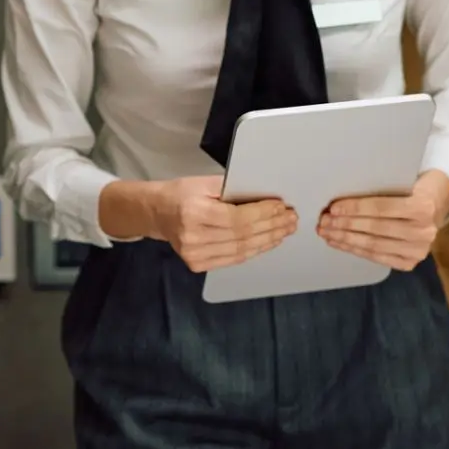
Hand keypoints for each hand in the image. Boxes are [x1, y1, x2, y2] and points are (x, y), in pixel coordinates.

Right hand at [149, 176, 296, 272]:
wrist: (157, 212)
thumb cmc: (181, 193)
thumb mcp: (204, 183)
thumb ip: (234, 190)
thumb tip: (268, 197)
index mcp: (193, 212)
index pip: (237, 218)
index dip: (263, 214)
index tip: (282, 206)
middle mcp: (193, 237)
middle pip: (243, 235)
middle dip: (272, 227)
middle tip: (291, 219)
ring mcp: (194, 254)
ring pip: (242, 250)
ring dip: (268, 240)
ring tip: (285, 230)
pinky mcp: (197, 264)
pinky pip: (234, 259)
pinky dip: (255, 250)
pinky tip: (268, 241)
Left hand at [318, 170, 448, 270]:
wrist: (437, 206)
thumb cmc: (412, 190)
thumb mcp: (403, 183)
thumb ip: (380, 190)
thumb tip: (340, 199)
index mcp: (422, 207)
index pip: (381, 208)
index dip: (354, 208)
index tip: (333, 208)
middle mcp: (423, 231)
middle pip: (375, 228)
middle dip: (345, 225)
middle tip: (323, 221)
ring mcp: (418, 250)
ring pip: (373, 244)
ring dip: (344, 239)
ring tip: (325, 232)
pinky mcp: (409, 263)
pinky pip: (375, 257)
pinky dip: (354, 250)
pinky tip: (337, 243)